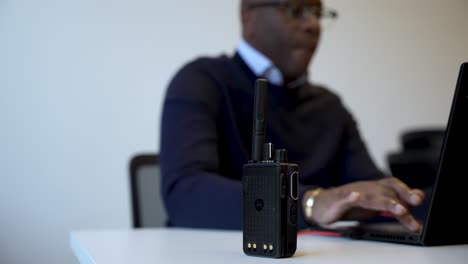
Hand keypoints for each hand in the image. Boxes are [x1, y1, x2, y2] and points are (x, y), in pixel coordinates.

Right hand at [304, 177, 424, 231]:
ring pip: (371, 196)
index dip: (406, 190)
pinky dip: (351, 196)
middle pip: (386, 192)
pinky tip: (354, 197)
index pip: (394, 185)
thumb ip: (396, 201)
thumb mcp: (375, 204)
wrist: (322, 204)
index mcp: (374, 189)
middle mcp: (365, 188)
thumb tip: (418, 197)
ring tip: (399, 209)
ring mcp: (352, 193)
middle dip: (401, 200)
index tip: (418, 200)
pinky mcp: (338, 200)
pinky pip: (345, 197)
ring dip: (385, 201)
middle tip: (411, 209)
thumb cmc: (349, 204)